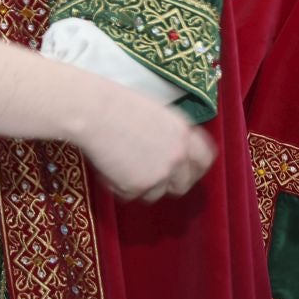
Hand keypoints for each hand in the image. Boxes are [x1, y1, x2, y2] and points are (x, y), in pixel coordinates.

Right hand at [74, 85, 216, 202]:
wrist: (93, 111)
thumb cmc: (116, 103)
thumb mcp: (155, 113)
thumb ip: (169, 135)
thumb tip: (168, 150)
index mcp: (183, 133)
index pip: (204, 160)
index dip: (195, 167)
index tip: (186, 170)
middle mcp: (177, 156)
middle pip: (183, 184)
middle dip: (168, 183)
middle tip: (150, 176)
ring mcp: (159, 174)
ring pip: (156, 193)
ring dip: (142, 185)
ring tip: (121, 164)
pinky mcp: (137, 187)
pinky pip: (131, 195)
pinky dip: (119, 186)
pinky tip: (108, 167)